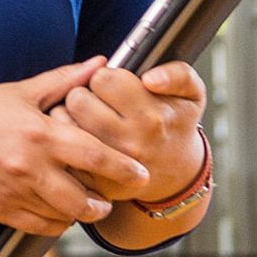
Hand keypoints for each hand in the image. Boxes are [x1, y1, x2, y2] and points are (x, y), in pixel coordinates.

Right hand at [0, 59, 151, 234]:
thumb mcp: (20, 91)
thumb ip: (64, 80)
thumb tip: (101, 64)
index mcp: (40, 133)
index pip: (95, 156)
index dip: (124, 168)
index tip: (140, 174)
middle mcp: (29, 166)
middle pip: (84, 199)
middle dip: (104, 203)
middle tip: (111, 199)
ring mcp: (14, 192)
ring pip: (63, 217)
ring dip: (78, 214)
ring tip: (83, 204)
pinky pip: (38, 227)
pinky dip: (54, 222)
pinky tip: (55, 210)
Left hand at [64, 60, 208, 206]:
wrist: (175, 172)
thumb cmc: (175, 124)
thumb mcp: (192, 93)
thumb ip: (178, 74)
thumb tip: (151, 78)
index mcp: (152, 116)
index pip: (103, 78)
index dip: (105, 76)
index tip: (114, 86)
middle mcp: (131, 142)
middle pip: (78, 98)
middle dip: (85, 93)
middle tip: (99, 102)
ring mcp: (112, 166)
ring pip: (64, 121)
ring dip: (71, 114)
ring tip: (90, 118)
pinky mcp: (96, 182)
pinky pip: (64, 151)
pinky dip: (67, 141)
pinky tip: (83, 139)